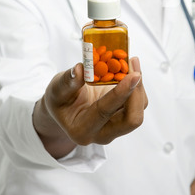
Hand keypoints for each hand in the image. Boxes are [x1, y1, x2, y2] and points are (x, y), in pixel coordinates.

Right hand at [33, 57, 147, 157]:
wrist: (66, 109)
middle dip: (137, 92)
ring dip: (139, 85)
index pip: (106, 111)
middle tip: (133, 64)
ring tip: (131, 61)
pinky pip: (138, 102)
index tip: (133, 74)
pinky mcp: (124, 116)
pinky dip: (137, 84)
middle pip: (132, 119)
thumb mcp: (56, 90)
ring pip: (138, 109)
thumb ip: (67, 82)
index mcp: (83, 130)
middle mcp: (103, 133)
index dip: (121, 93)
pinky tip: (130, 69)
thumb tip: (81, 70)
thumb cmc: (60, 100)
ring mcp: (116, 127)